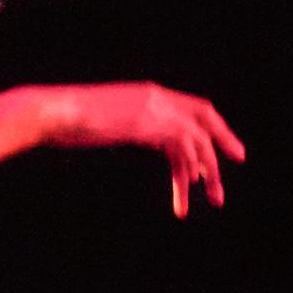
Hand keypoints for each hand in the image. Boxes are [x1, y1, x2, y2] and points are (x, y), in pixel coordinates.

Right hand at [40, 82, 247, 216]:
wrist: (53, 112)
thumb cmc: (69, 119)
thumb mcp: (109, 121)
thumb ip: (131, 126)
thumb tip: (141, 137)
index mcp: (148, 93)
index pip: (193, 107)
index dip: (213, 126)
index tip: (225, 147)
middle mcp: (156, 96)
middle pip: (204, 117)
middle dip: (223, 141)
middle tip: (239, 160)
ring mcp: (152, 109)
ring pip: (196, 139)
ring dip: (209, 171)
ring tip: (215, 199)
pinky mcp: (145, 125)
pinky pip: (181, 148)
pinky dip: (188, 172)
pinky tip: (189, 192)